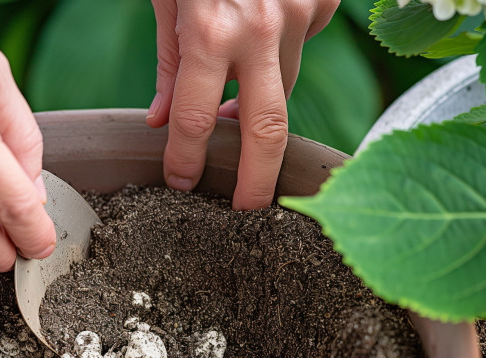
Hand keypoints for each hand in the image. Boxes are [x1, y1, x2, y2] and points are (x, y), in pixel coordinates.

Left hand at [147, 0, 338, 209]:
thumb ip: (169, 59)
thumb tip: (163, 117)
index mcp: (210, 30)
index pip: (196, 119)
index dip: (186, 158)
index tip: (182, 180)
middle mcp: (260, 30)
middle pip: (266, 130)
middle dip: (258, 181)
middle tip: (245, 208)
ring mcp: (298, 16)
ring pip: (284, 86)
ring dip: (260, 95)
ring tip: (235, 78)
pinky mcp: (322, 3)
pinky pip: (302, 44)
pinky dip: (280, 47)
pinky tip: (262, 23)